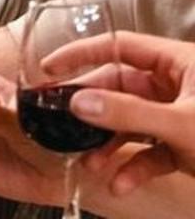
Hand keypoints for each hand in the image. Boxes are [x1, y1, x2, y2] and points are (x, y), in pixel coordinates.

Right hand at [48, 31, 194, 193]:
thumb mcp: (182, 125)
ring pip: (131, 123)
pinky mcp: (186, 147)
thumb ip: (128, 112)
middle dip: (91, 112)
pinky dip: (134, 168)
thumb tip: (78, 102)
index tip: (49, 69)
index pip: (119, 46)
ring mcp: (181, 117)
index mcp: (179, 63)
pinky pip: (150, 152)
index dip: (81, 54)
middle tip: (61, 126)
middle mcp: (177, 86)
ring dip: (109, 146)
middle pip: (119, 88)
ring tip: (90, 165)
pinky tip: (123, 184)